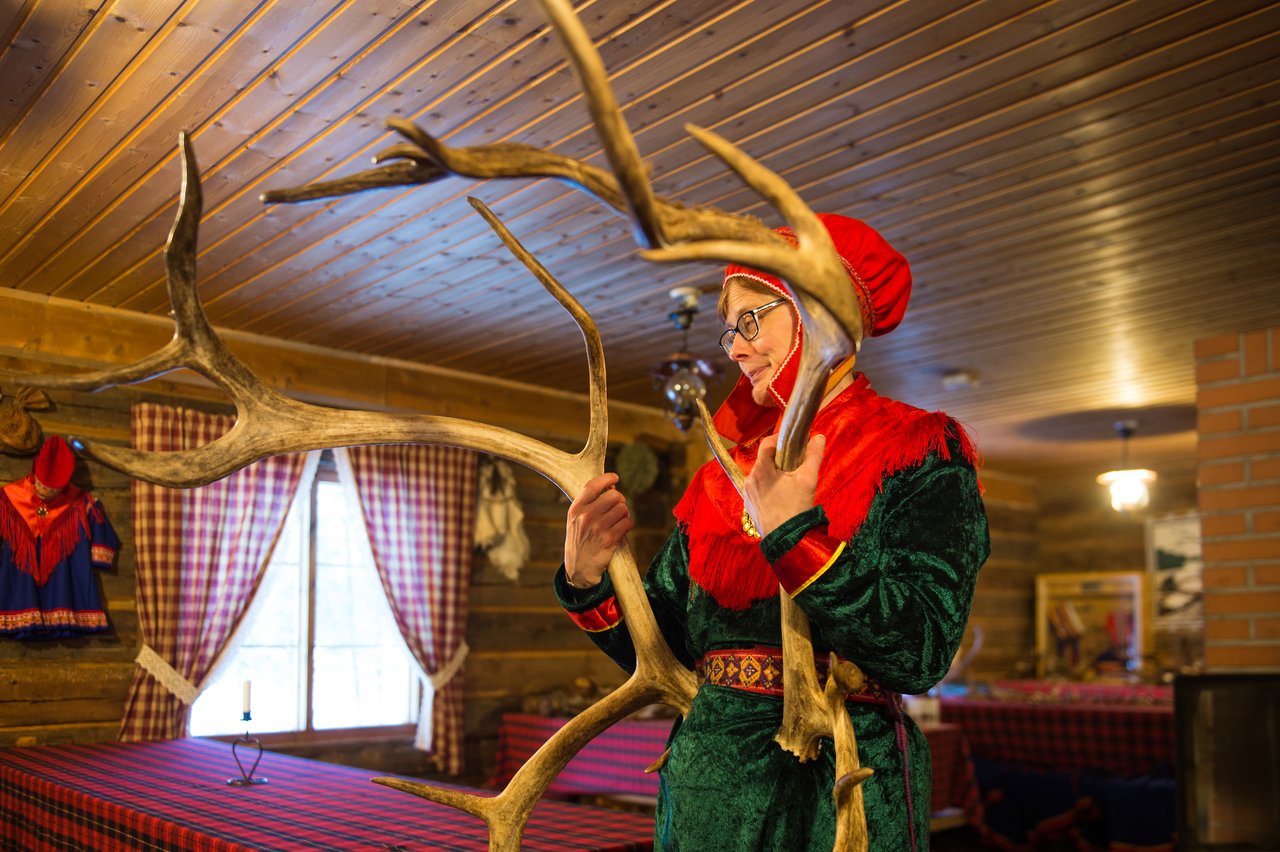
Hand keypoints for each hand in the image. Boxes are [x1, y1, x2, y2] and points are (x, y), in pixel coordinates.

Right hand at [564, 472, 632, 588]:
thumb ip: (589, 502)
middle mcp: (586, 517)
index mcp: (576, 509)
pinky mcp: (610, 539)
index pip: (593, 485)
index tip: (615, 477)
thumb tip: (611, 486)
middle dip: (619, 500)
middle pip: (614, 495)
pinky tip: (621, 529)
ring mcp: (598, 528)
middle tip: (616, 507)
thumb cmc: (580, 538)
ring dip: (624, 513)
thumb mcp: (576, 519)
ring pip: (623, 508)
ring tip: (617, 520)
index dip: (607, 478)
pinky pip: (628, 522)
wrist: (579, 567)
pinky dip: (628, 524)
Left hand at [744, 433, 824, 537]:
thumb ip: (813, 456)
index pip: (766, 444)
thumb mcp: (808, 479)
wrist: (788, 540)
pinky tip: (783, 495)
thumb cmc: (797, 509)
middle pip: (764, 460)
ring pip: (762, 475)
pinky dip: (770, 486)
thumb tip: (818, 437)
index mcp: (760, 471)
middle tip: (797, 464)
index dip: (780, 439)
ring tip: (791, 481)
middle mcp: (750, 480)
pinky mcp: (750, 505)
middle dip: (780, 459)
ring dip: (775, 473)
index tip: (794, 443)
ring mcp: (748, 494)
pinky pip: (759, 488)